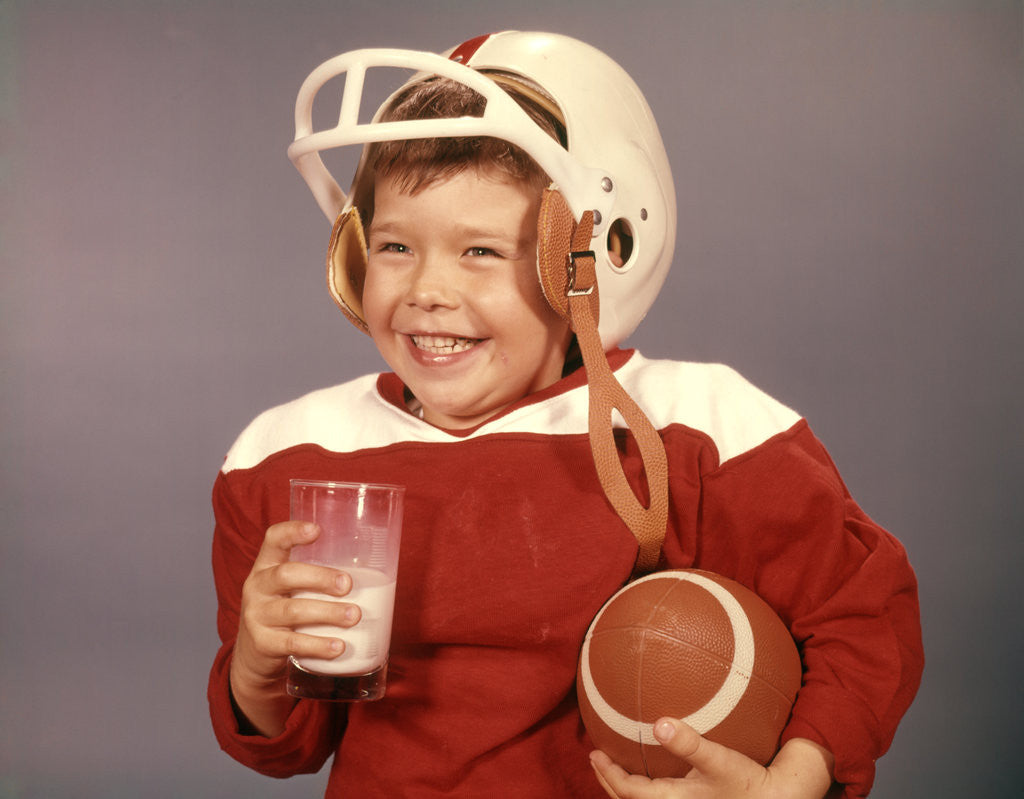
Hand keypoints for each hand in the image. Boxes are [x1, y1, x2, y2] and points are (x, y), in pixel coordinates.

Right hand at [229, 520, 359, 734]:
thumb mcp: (291, 588)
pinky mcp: (263, 644)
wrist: (255, 656)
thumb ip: (317, 576)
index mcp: (266, 565)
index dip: (292, 531)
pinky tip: (338, 646)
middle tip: (348, 585)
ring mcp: (257, 616)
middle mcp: (257, 587)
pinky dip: (318, 645)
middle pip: (287, 575)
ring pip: (293, 610)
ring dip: (328, 613)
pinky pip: (293, 643)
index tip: (317, 529)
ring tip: (354, 616)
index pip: (273, 539)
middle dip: (321, 578)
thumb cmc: (286, 610)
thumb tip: (376, 569)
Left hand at [590, 720, 832, 798]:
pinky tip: (648, 770)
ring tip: (614, 766)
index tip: (594, 753)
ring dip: (624, 786)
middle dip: (609, 782)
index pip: (628, 791)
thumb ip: (689, 743)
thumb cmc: (747, 782)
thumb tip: (658, 724)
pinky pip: (658, 798)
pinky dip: (644, 787)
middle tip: (595, 759)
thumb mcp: (719, 760)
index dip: (608, 774)